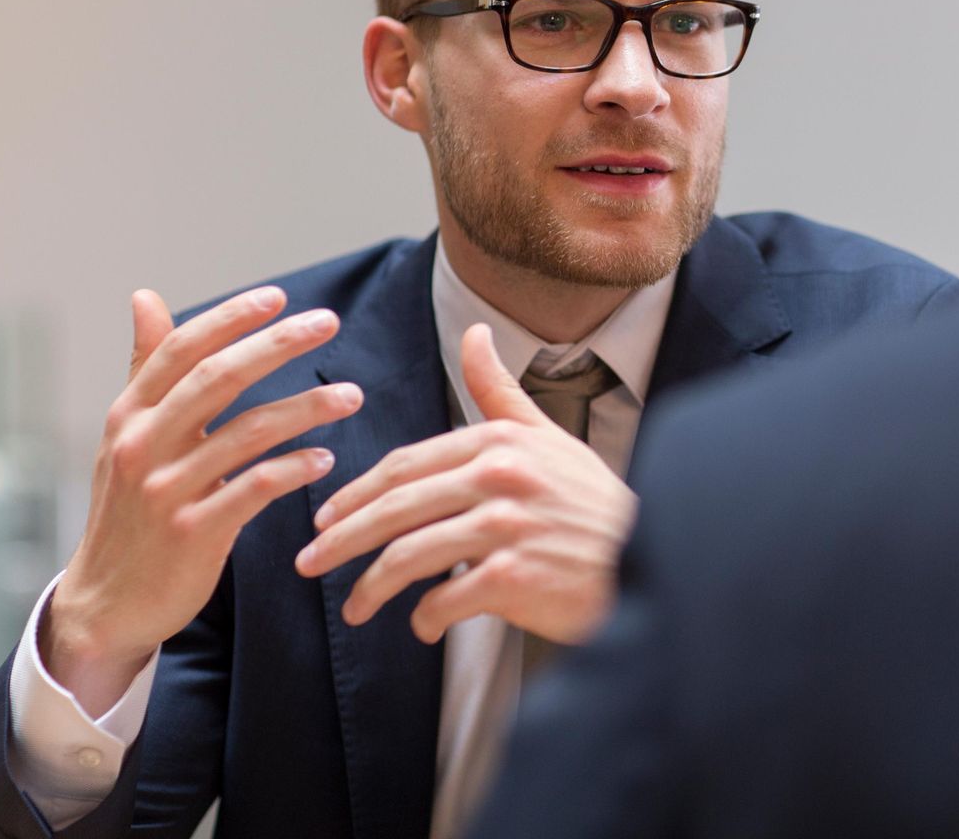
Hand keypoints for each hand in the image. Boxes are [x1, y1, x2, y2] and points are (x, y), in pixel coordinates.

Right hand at [47, 287, 360, 717]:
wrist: (107, 602)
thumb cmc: (129, 510)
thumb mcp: (127, 436)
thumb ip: (147, 368)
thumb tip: (146, 296)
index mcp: (129, 415)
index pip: (180, 350)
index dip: (230, 319)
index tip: (279, 297)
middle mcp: (141, 446)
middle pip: (217, 380)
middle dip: (277, 345)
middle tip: (328, 322)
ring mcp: (165, 490)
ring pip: (247, 432)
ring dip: (307, 408)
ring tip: (352, 395)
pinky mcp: (194, 532)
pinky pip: (255, 488)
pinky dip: (296, 468)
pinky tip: (326, 458)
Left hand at [296, 324, 636, 645]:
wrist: (647, 560)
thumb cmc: (591, 504)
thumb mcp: (548, 436)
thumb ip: (501, 391)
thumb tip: (475, 333)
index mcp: (501, 442)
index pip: (406, 465)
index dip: (357, 494)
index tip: (327, 519)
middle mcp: (501, 478)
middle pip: (396, 508)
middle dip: (344, 538)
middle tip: (311, 562)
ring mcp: (508, 528)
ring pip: (410, 557)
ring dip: (372, 587)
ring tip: (357, 607)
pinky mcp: (516, 577)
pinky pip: (446, 600)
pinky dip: (425, 618)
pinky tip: (421, 626)